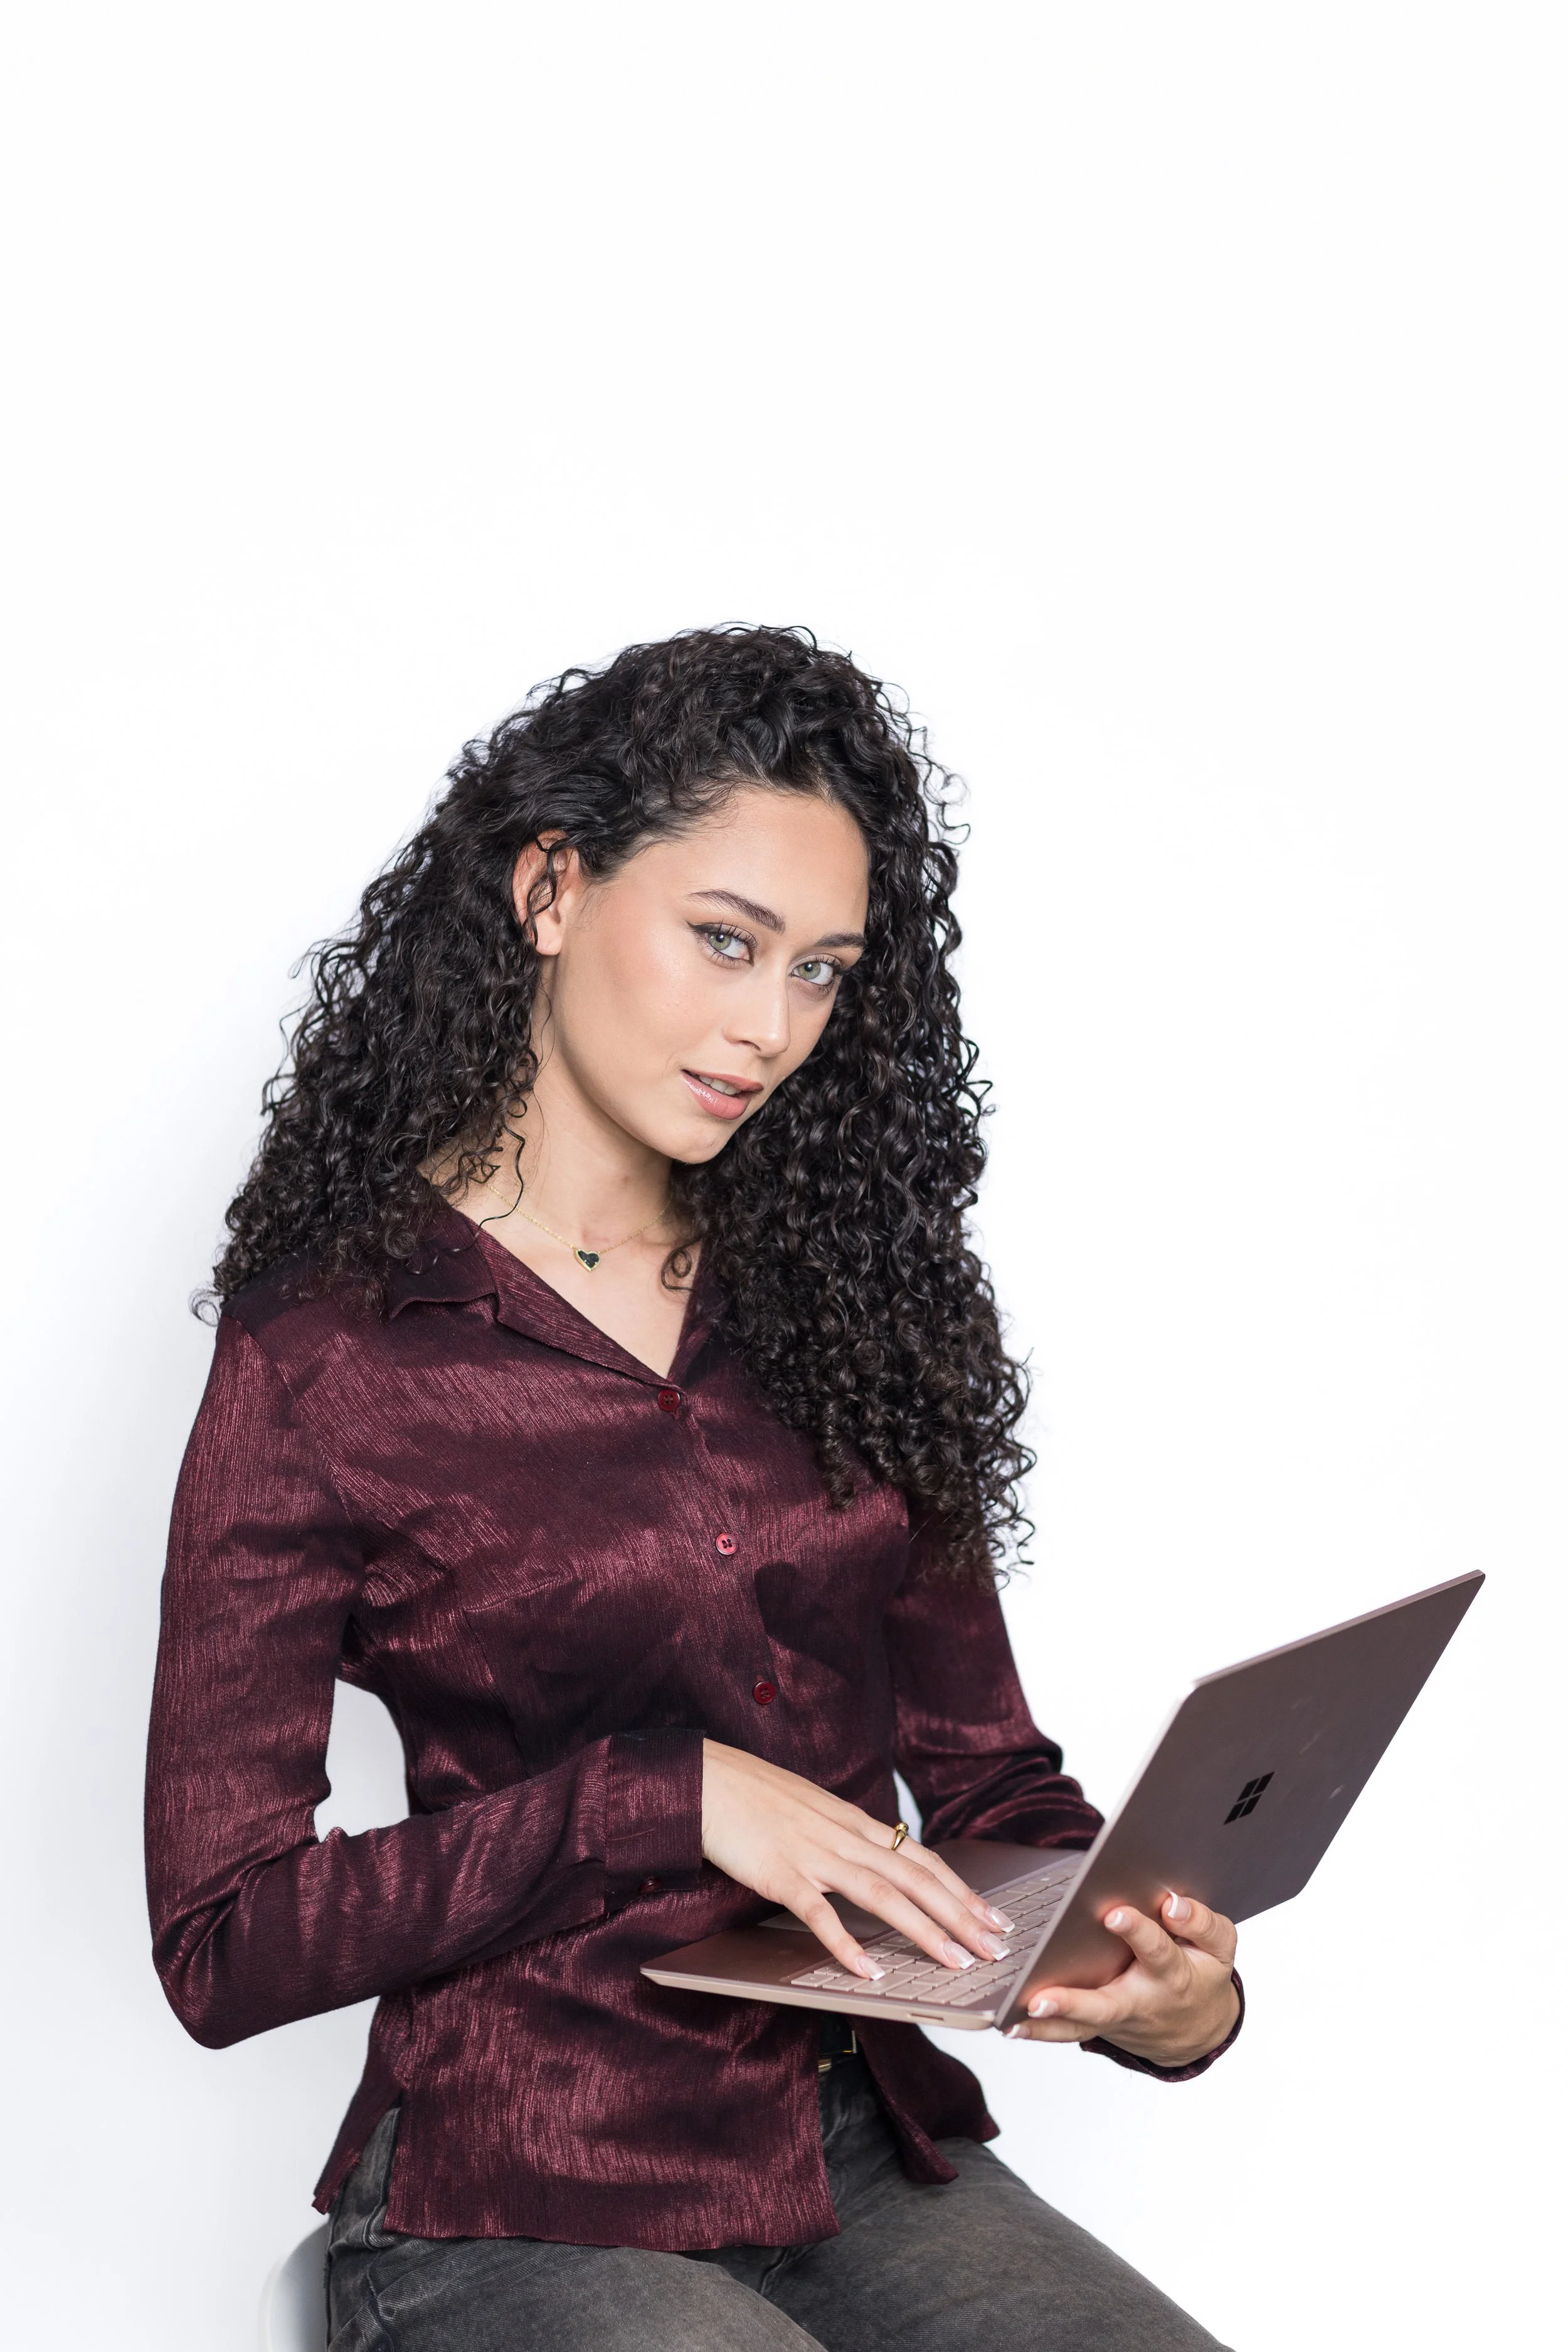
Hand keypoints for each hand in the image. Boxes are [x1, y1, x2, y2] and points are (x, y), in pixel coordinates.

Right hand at [700, 1739, 1013, 1978]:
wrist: (708, 1778)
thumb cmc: (755, 1796)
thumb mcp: (813, 1810)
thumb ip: (844, 1835)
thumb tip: (874, 1859)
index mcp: (853, 1822)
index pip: (921, 1858)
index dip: (961, 1889)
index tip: (993, 1917)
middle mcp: (844, 1836)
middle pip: (916, 1878)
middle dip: (961, 1915)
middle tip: (996, 1947)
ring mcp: (813, 1854)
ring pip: (882, 1894)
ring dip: (923, 1930)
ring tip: (955, 1961)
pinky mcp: (780, 1874)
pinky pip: (819, 1913)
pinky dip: (846, 1943)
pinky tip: (868, 1972)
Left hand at [1005, 1893, 1239, 2066]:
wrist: (1199, 2028)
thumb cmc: (1201, 1973)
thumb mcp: (1219, 1948)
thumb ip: (1202, 1923)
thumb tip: (1172, 1904)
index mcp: (1172, 1974)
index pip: (1156, 1950)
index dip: (1139, 1932)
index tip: (1116, 1913)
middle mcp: (1140, 2001)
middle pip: (1106, 2006)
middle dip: (1074, 2003)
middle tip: (1040, 1999)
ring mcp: (1116, 2020)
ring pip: (1080, 2026)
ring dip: (1046, 2025)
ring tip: (1012, 2018)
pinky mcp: (1100, 2028)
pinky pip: (1069, 2032)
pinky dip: (1040, 2031)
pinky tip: (1008, 2022)